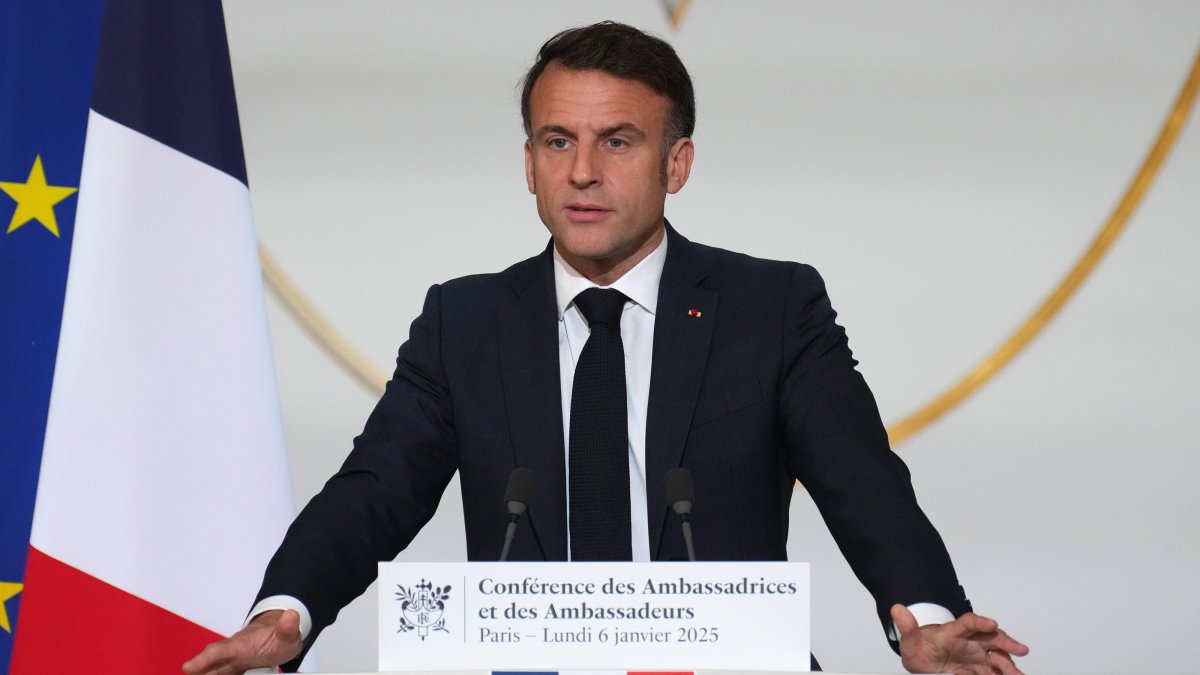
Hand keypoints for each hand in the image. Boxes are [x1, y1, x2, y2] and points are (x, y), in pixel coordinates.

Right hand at [182, 609, 302, 674]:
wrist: (279, 635)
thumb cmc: (278, 634)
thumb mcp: (289, 632)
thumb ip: (289, 626)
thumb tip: (292, 615)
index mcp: (242, 644)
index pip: (220, 651)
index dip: (203, 659)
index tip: (188, 667)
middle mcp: (232, 654)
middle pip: (210, 666)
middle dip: (198, 671)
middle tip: (189, 673)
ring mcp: (232, 663)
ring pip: (215, 672)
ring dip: (206, 674)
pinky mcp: (235, 670)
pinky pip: (223, 674)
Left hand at [891, 604, 1028, 674]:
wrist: (923, 661)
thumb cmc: (919, 647)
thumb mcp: (909, 640)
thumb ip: (906, 626)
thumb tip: (896, 608)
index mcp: (953, 632)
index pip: (968, 623)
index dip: (979, 622)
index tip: (991, 623)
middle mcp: (970, 641)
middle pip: (992, 638)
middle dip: (1007, 642)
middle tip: (1021, 649)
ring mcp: (978, 655)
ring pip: (998, 657)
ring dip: (1010, 665)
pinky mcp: (981, 669)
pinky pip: (995, 673)